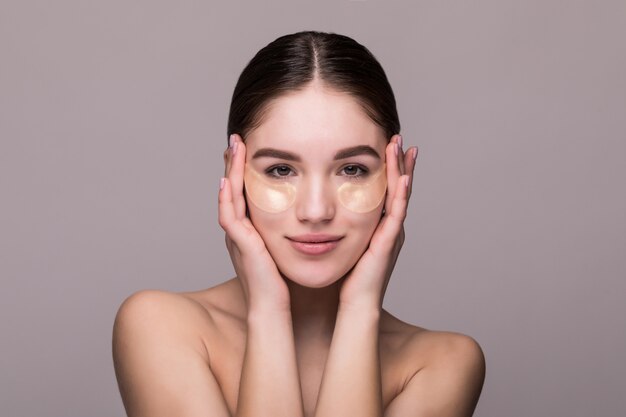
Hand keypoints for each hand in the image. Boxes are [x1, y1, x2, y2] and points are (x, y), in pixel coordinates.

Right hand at [219, 134, 290, 312]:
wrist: (274, 307)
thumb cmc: (283, 281)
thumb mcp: (285, 247)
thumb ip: (291, 230)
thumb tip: (310, 215)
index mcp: (251, 229)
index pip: (246, 192)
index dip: (246, 170)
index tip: (251, 147)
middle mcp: (240, 230)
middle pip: (233, 189)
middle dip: (234, 163)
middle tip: (237, 138)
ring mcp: (237, 237)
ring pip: (228, 196)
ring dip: (230, 170)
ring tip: (234, 146)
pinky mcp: (240, 245)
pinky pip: (229, 217)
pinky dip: (227, 198)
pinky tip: (228, 179)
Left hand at [338, 135, 416, 309]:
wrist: (355, 302)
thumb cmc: (347, 276)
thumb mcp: (344, 243)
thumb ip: (339, 225)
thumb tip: (322, 210)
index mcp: (378, 224)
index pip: (385, 189)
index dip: (388, 168)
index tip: (386, 145)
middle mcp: (389, 225)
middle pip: (398, 187)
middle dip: (399, 162)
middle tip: (399, 138)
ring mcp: (391, 232)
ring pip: (401, 195)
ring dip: (402, 170)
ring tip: (404, 147)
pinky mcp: (388, 242)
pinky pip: (396, 214)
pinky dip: (401, 195)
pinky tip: (403, 177)